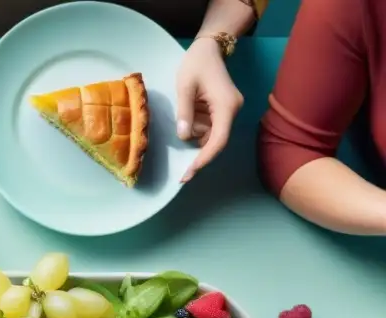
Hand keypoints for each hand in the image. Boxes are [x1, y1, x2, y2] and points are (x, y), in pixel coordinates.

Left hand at [176, 37, 242, 182]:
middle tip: (181, 173)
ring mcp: (229, 111)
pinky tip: (187, 116)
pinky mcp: (222, 110)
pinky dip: (196, 128)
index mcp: (226, 106)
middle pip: (215, 141)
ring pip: (210, 135)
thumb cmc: (196, 64)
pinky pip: (209, 127)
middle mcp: (232, 111)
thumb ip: (184, 112)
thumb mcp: (185, 87)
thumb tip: (184, 137)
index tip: (189, 173)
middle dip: (197, 153)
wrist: (208, 48)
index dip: (204, 159)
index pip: (218, 140)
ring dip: (194, 133)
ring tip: (183, 112)